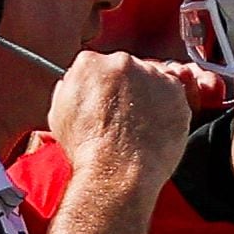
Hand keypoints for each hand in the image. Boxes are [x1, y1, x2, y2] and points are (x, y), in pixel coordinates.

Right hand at [43, 49, 196, 199]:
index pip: (97, 65)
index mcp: (90, 63)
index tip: (105, 101)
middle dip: (126, 88)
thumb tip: (72, 84)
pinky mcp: (175, 90)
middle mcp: (122, 62)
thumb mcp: (59, 115)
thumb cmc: (87, 150)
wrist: (117, 171)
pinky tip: (156, 128)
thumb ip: (68, 90)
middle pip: (126, 68)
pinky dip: (168, 108)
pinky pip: (173, 93)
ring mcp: (151, 75)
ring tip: (140, 126)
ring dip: (148, 96)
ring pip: (152, 79)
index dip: (102, 86)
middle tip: (124, 116)